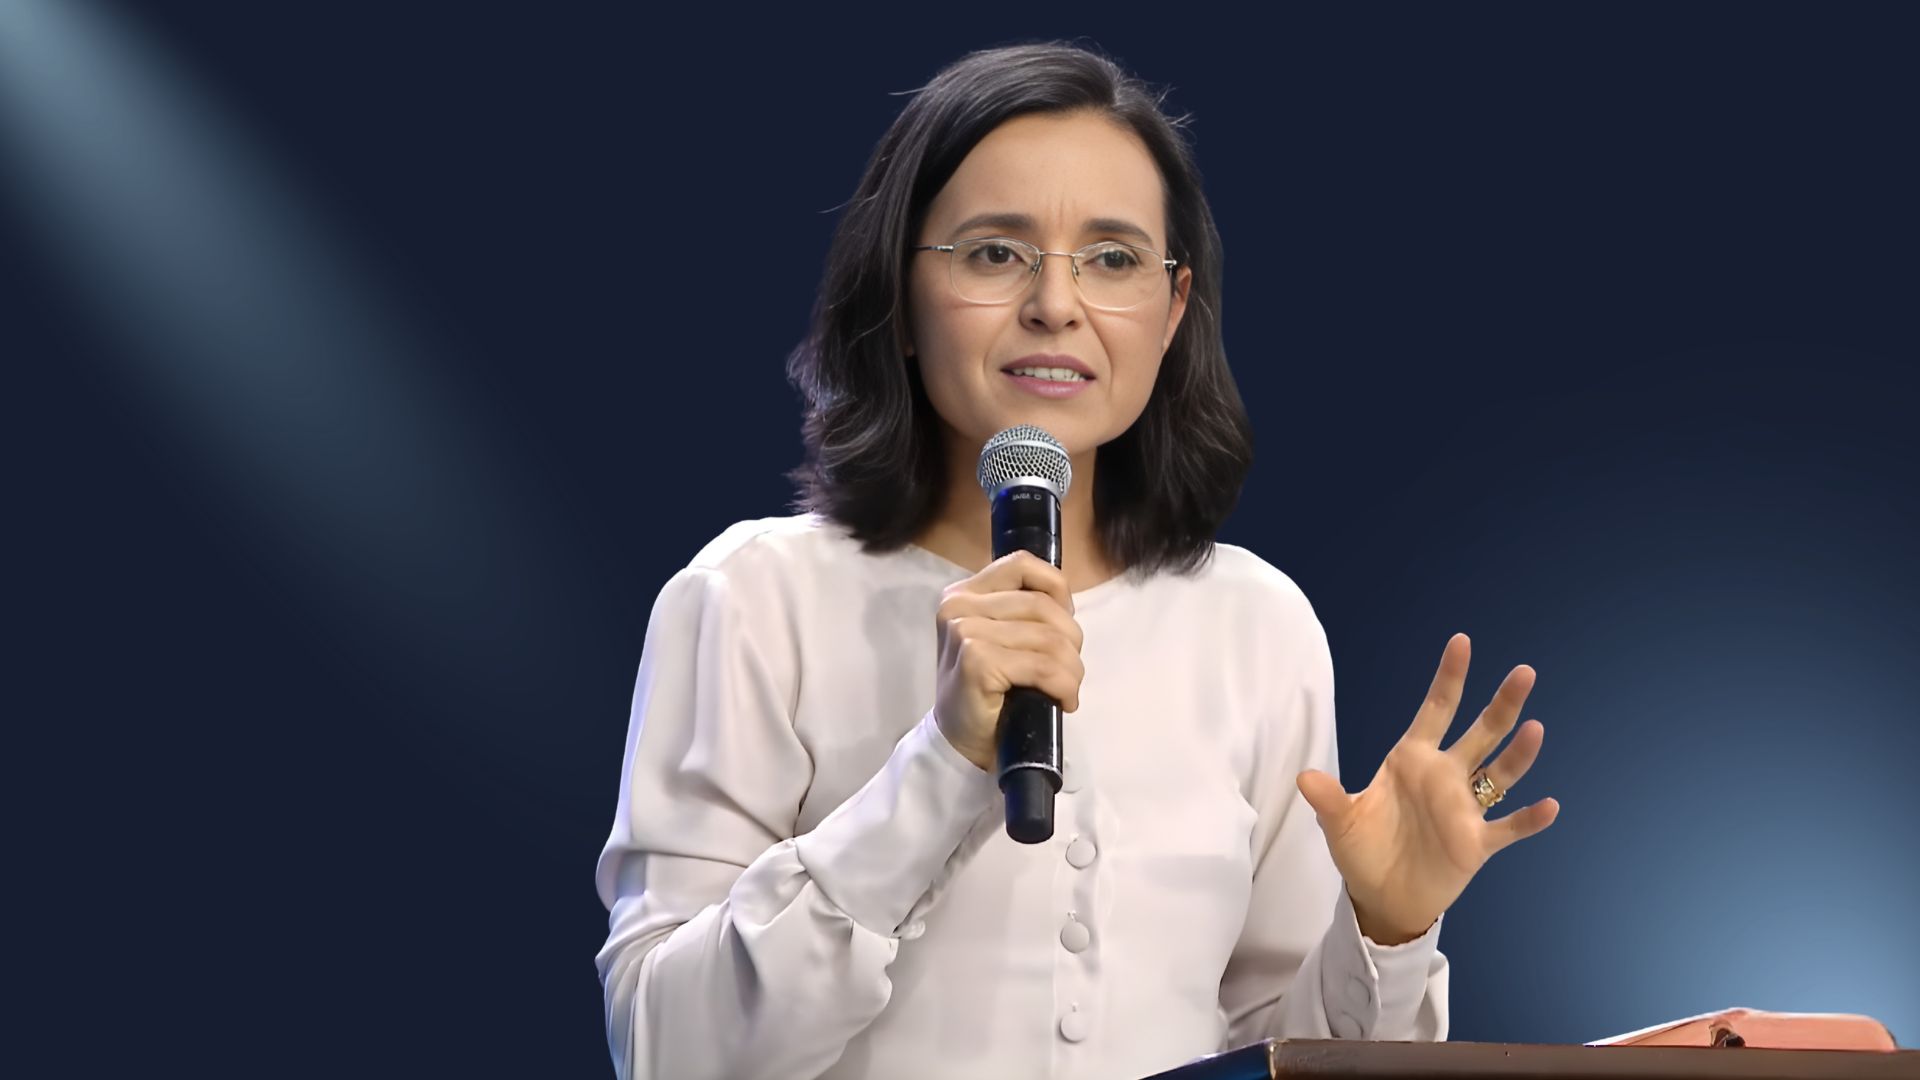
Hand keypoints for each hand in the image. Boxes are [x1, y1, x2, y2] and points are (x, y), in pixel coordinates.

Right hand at [933, 550, 1084, 770]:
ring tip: (1068, 690)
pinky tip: (1063, 701)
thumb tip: (1066, 604)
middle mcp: (958, 606)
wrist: (960, 743)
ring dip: (1072, 670)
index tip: (1064, 626)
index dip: (1057, 589)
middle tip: (1070, 672)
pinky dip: (1064, 686)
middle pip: (1042, 605)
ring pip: (1049, 638)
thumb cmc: (987, 692)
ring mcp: (964, 632)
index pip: (1022, 564)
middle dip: (1071, 641)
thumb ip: (1020, 612)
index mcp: (963, 593)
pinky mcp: (976, 661)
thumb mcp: (999, 639)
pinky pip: (1043, 666)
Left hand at [1296, 633, 1559, 943]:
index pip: (1435, 710)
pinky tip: (1549, 806)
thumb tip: (1303, 777)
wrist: (1382, 897)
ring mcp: (1464, 809)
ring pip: (1499, 773)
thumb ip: (1328, 799)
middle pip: (1479, 733)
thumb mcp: (1340, 823)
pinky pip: (1508, 827)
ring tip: (1534, 729)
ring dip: (1518, 754)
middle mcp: (1444, 776)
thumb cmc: (1363, 850)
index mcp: (1412, 760)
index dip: (1448, 678)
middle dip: (1501, 705)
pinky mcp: (1477, 844)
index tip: (1462, 642)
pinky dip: (1528, 819)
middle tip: (1524, 673)